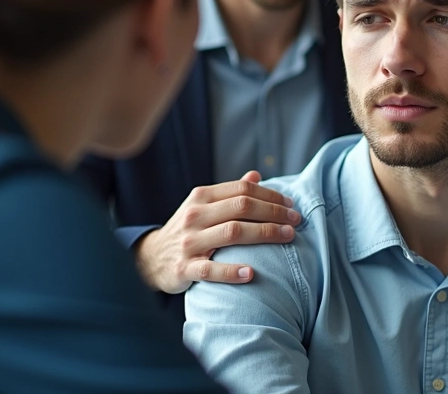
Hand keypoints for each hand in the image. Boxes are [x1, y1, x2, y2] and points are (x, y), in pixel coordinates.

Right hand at [133, 170, 299, 293]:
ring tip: (287, 237)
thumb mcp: (203, 206)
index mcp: (201, 197)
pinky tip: (252, 273)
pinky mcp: (184, 268)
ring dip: (265, 234)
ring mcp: (189, 242)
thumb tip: (257, 174)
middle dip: (274, 212)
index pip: (242, 190)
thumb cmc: (187, 230)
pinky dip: (232, 272)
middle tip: (296, 221)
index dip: (271, 195)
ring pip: (232, 233)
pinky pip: (210, 270)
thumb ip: (229, 193)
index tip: (291, 204)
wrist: (151, 258)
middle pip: (242, 207)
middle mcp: (195, 216)